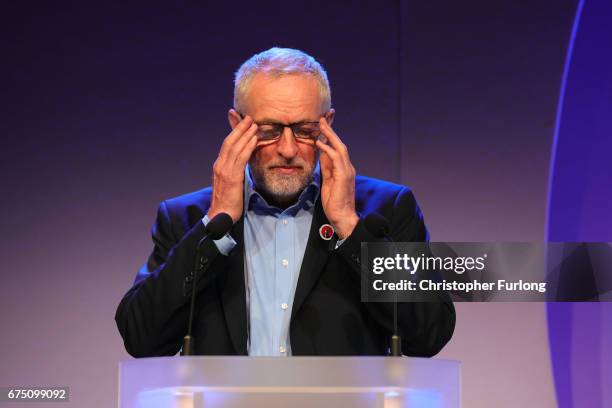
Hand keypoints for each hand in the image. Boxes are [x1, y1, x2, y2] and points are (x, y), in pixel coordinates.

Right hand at [207, 115, 258, 222]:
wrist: (220, 215)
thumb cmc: (228, 201)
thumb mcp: (232, 182)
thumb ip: (236, 170)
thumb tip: (244, 163)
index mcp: (219, 165)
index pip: (227, 144)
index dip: (234, 132)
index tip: (242, 122)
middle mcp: (220, 165)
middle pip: (229, 141)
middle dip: (239, 128)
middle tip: (249, 118)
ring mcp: (224, 170)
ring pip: (235, 147)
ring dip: (245, 134)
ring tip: (254, 125)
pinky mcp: (231, 177)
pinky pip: (240, 158)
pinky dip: (247, 147)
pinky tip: (254, 140)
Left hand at [316, 117, 358, 238]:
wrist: (342, 217)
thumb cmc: (335, 202)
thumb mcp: (328, 181)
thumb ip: (327, 168)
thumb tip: (322, 155)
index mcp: (343, 169)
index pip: (337, 148)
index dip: (330, 136)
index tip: (323, 124)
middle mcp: (347, 167)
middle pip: (340, 144)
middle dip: (331, 130)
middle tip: (323, 118)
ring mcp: (347, 171)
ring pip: (340, 147)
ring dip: (330, 135)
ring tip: (321, 124)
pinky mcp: (344, 176)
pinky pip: (336, 159)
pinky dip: (328, 149)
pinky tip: (319, 142)